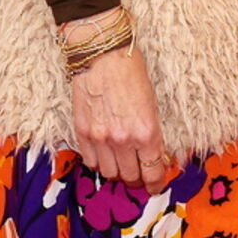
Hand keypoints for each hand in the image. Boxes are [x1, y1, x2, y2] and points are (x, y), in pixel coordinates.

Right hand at [63, 14, 171, 188]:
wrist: (102, 53)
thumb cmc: (132, 72)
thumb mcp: (152, 103)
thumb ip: (152, 133)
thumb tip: (154, 156)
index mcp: (147, 131)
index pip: (152, 172)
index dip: (155, 183)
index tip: (156, 184)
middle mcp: (123, 139)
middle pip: (130, 177)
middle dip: (137, 178)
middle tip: (139, 172)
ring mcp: (100, 138)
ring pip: (110, 174)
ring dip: (118, 172)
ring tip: (122, 163)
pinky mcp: (82, 132)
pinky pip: (91, 162)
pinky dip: (99, 162)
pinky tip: (105, 154)